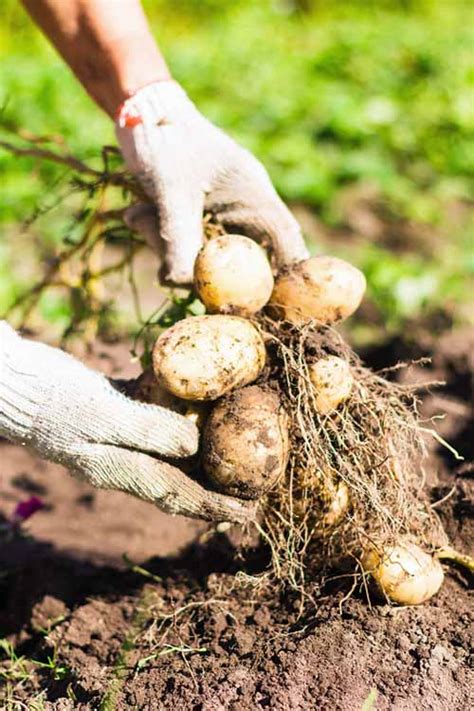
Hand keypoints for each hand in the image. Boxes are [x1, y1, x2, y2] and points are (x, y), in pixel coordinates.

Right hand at [0, 322, 252, 522]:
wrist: (10, 379)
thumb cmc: (51, 400)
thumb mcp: (100, 416)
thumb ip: (148, 431)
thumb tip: (196, 445)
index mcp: (119, 468)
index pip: (177, 494)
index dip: (214, 506)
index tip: (249, 512)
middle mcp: (122, 455)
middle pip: (179, 474)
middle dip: (215, 483)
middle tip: (253, 484)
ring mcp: (117, 431)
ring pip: (170, 445)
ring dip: (202, 448)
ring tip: (234, 445)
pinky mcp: (113, 405)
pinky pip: (154, 411)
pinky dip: (177, 408)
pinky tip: (198, 398)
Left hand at [116, 81, 308, 283]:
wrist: (136, 111)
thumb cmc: (164, 139)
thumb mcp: (171, 189)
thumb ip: (178, 237)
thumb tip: (182, 285)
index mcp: (255, 197)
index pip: (286, 242)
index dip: (287, 276)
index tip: (272, 304)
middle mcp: (242, 210)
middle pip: (241, 261)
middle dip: (202, 269)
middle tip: (169, 271)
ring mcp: (217, 216)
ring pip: (203, 256)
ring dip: (168, 246)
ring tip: (141, 216)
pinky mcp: (193, 219)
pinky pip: (181, 246)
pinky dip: (157, 236)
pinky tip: (137, 212)